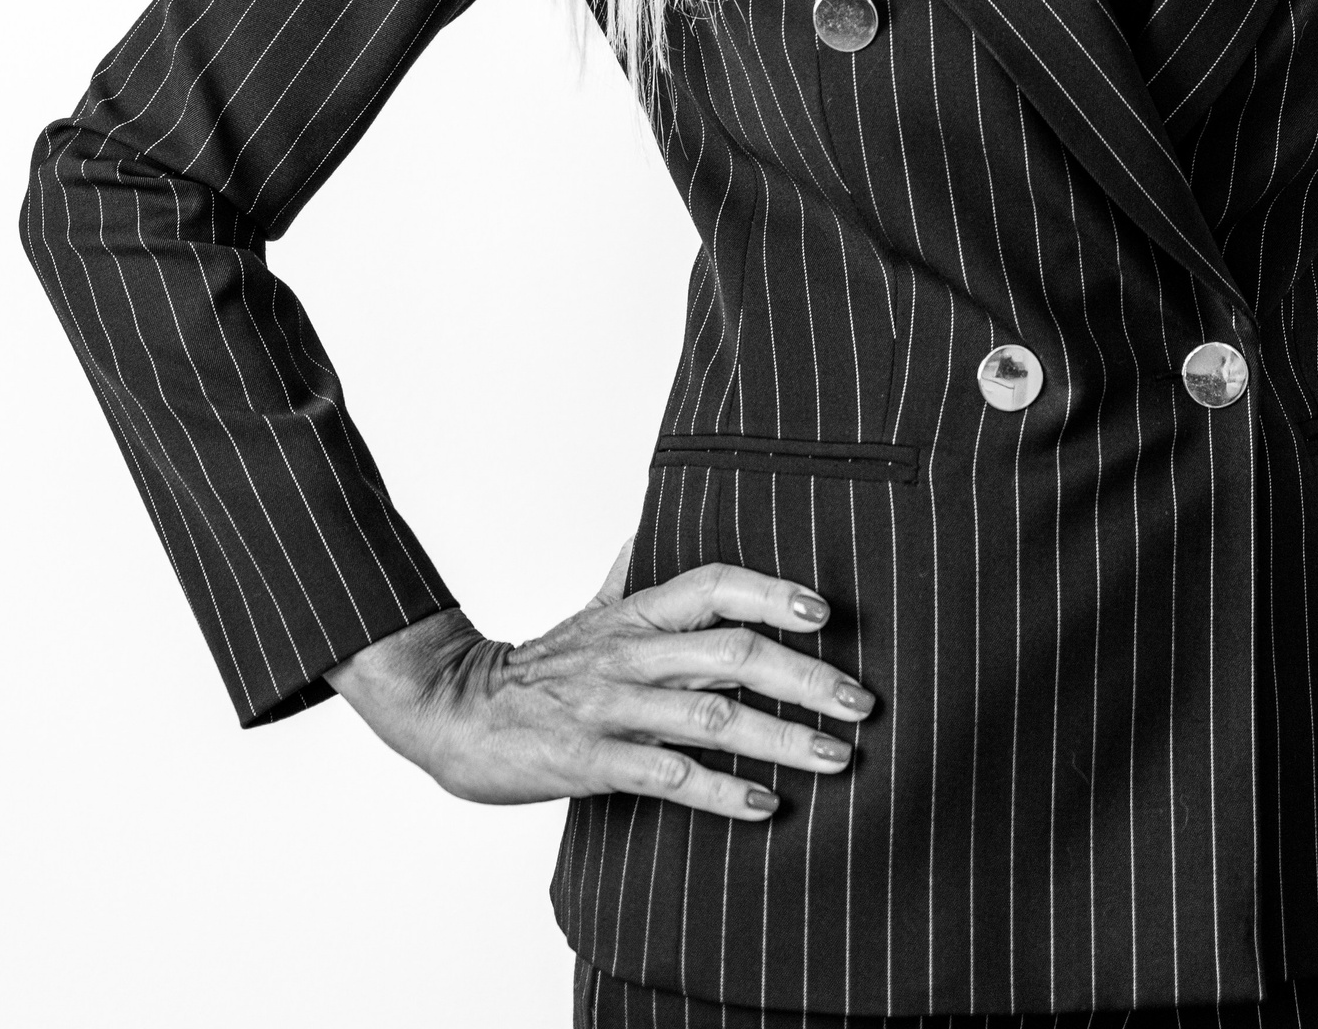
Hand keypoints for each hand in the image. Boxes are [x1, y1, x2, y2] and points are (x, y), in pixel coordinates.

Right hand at [324, 541, 874, 821]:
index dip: (771, 591)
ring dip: (782, 737)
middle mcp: (631, 653)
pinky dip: (721, 791)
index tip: (827, 610)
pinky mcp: (590, 762)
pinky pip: (667, 776)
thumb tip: (664, 511)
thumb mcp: (593, 607)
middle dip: (806, 675)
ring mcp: (612, 708)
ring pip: (711, 716)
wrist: (453, 713)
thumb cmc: (539, 665)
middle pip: (732, 651)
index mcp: (637, 613)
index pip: (715, 584)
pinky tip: (767, 806)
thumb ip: (637, 566)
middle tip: (864, 700)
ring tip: (839, 757)